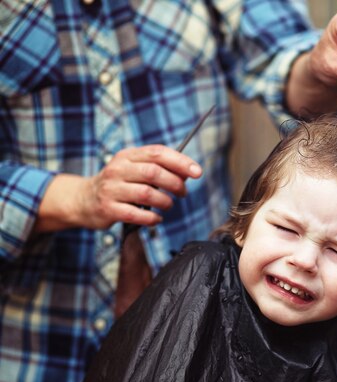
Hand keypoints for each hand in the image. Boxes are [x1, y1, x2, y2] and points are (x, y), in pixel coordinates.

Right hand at [35, 145, 202, 231]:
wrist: (83, 199)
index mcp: (128, 156)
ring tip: (168, 205)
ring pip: (147, 194)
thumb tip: (190, 172)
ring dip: (165, 202)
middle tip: (182, 192)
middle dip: (175, 184)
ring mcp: (111, 189)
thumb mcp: (135, 169)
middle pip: (154, 172)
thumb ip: (161, 168)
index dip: (180, 162)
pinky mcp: (108, 209)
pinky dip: (152, 218)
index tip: (197, 172)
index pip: (158, 153)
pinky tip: (156, 218)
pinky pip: (136, 214)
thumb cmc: (119, 184)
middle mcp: (118, 169)